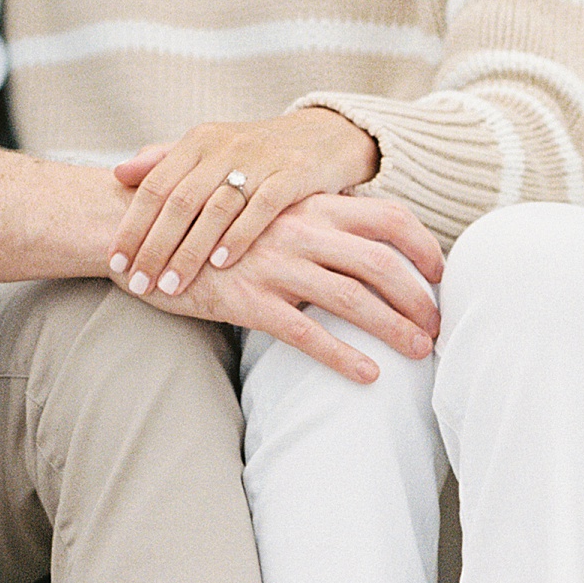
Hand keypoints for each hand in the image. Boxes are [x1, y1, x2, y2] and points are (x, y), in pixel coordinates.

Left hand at [110, 107, 413, 298]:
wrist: (326, 135)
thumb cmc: (257, 153)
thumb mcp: (210, 150)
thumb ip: (166, 161)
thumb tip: (119, 173)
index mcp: (198, 142)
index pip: (153, 186)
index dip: (131, 225)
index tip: (114, 262)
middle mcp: (224, 146)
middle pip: (179, 201)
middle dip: (154, 247)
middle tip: (137, 283)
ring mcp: (260, 159)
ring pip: (215, 208)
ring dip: (190, 251)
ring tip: (170, 285)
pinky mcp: (294, 173)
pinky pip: (262, 207)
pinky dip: (240, 236)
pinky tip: (221, 264)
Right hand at [134, 191, 443, 383]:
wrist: (142, 229)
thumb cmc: (207, 227)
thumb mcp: (262, 212)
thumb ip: (306, 220)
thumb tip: (349, 235)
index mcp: (309, 205)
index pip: (388, 215)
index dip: (422, 244)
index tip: (442, 272)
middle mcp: (300, 230)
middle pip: (382, 261)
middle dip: (419, 297)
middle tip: (437, 326)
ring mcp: (276, 265)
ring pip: (354, 298)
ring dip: (394, 328)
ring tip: (419, 353)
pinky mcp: (249, 300)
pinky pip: (307, 333)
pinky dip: (343, 356)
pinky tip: (368, 376)